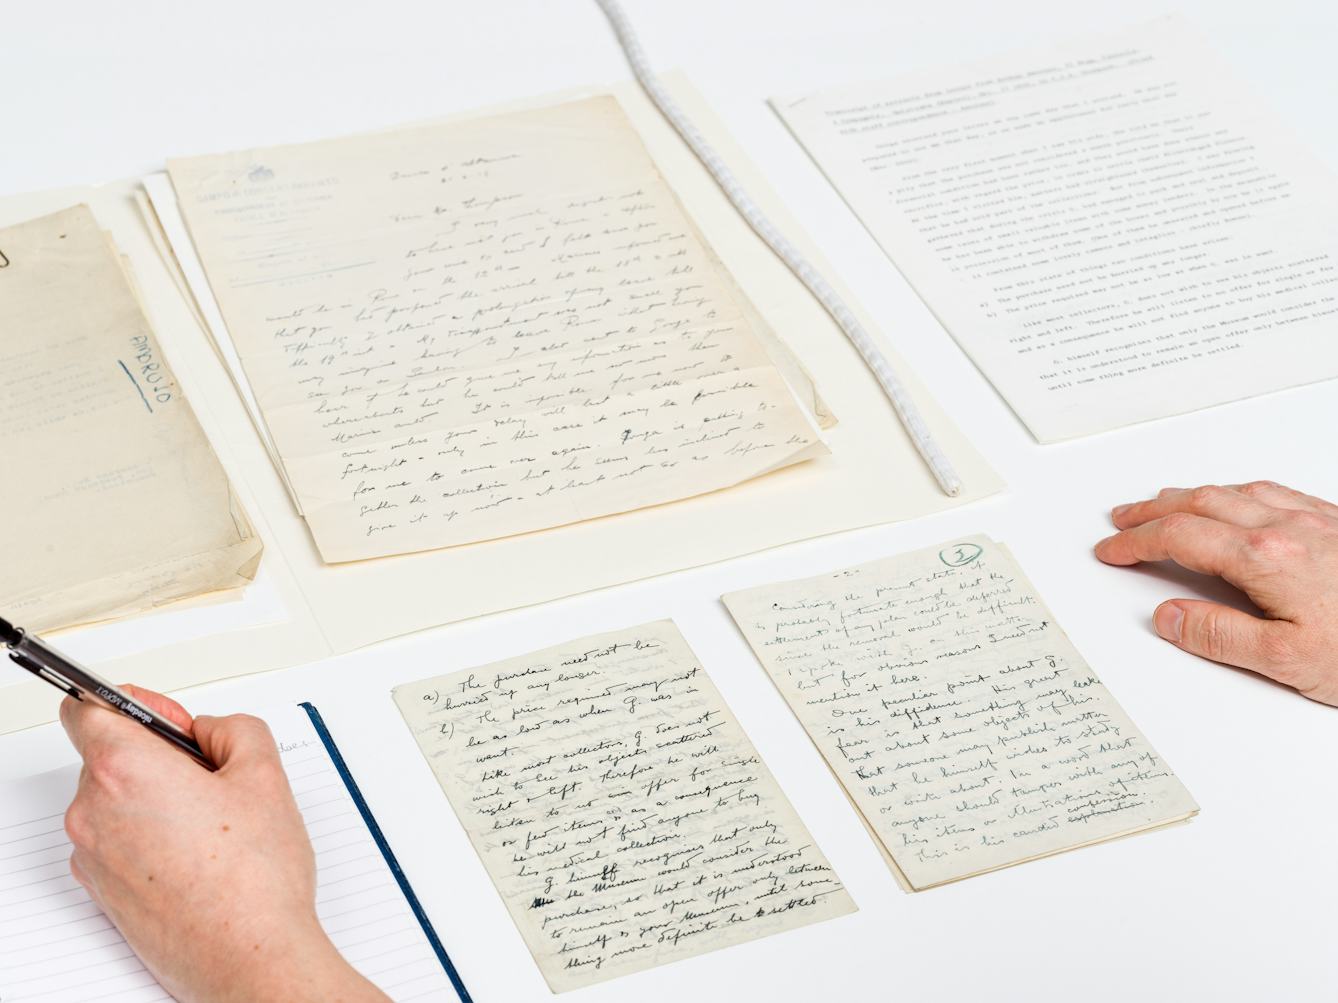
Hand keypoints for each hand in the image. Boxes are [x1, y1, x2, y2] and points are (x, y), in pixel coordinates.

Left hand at [60, 687, 389, 1002]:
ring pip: (115, 800)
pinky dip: (150, 836)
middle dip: (156, 754)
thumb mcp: (265, 773)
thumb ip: (233, 729)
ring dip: (156, 797)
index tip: (166, 718)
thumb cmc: (254, 879)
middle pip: (107, 755)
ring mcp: (93, 857)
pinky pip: (118, 841)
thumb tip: (211, 732)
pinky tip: (201, 853)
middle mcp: (93, 813)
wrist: (248, 957)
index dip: (133, 703)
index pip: (86, 707)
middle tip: (210, 774)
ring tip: (214, 822)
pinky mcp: (102, 892)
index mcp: (124, 769)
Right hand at [1094, 480, 1337, 705]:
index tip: (1112, 550)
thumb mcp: (1287, 661)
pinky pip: (1273, 491)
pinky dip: (1235, 491)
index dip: (1137, 543)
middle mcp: (1289, 528)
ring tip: (1165, 503)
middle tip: (1122, 520)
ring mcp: (1316, 520)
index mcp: (1266, 558)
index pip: (1181, 538)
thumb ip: (1219, 636)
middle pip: (1201, 503)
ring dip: (1190, 495)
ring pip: (1236, 490)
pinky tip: (1236, 499)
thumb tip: (1168, 617)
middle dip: (1153, 510)